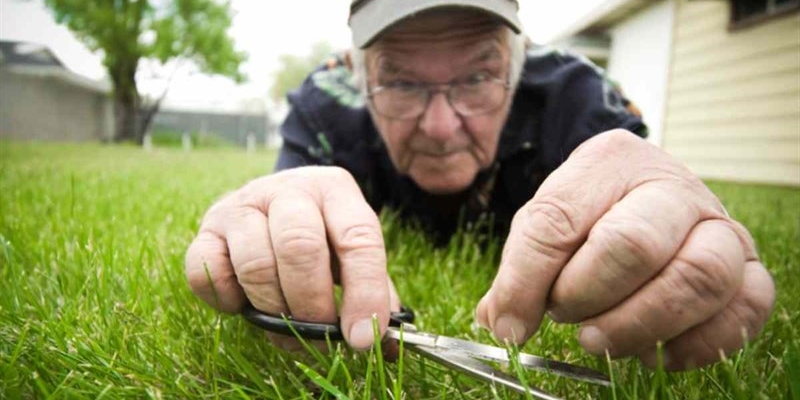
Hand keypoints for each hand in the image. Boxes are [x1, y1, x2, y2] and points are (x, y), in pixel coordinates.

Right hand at [185, 166, 398, 349]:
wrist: (271, 201)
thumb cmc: (321, 235)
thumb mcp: (351, 251)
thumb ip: (374, 290)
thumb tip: (385, 341)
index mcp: (335, 189)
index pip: (358, 237)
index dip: (365, 292)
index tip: (363, 337)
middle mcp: (288, 188)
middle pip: (300, 247)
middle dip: (312, 304)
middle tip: (318, 333)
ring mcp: (242, 204)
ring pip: (255, 264)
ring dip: (273, 308)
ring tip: (285, 324)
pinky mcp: (207, 228)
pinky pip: (208, 271)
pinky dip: (227, 299)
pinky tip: (244, 303)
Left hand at [475, 130, 774, 369]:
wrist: (648, 194)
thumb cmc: (592, 213)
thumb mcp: (546, 223)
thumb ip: (520, 271)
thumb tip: (503, 324)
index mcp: (610, 161)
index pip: (558, 221)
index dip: (527, 281)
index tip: (511, 322)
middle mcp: (673, 186)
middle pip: (635, 245)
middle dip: (588, 295)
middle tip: (566, 316)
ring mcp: (719, 226)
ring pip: (698, 278)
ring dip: (640, 324)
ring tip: (601, 339)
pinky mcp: (747, 268)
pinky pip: (744, 309)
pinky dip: (699, 343)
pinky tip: (655, 353)